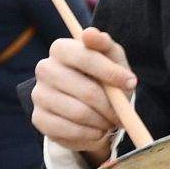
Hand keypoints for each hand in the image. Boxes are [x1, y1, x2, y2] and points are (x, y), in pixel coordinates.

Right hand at [33, 28, 135, 159]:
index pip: (85, 58)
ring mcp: (39, 94)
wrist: (90, 106)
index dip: (110, 72)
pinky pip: (70, 131)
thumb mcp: (111, 58)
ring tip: (109, 121)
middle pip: (85, 91)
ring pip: (79, 113)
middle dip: (110, 105)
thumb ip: (104, 44)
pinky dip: (90, 134)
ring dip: (102, 122)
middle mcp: (44, 69)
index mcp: (60, 48)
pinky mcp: (39, 119)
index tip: (131, 82)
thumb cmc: (104, 76)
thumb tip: (90, 34)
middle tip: (122, 114)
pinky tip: (96, 130)